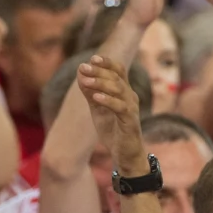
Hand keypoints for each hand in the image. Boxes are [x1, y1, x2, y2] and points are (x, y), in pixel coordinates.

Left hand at [77, 55, 147, 174]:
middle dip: (99, 71)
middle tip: (83, 67)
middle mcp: (130, 97)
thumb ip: (90, 94)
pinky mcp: (130, 122)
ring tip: (86, 81)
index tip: (92, 58)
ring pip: (119, 89)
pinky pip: (120, 107)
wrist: (125, 154)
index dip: (107, 62)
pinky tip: (96, 97)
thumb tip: (80, 75)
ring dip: (101, 83)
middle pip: (117, 77)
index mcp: (124, 92)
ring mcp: (132, 109)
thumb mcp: (98, 110)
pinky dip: (108, 100)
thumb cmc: (113, 131)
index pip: (119, 71)